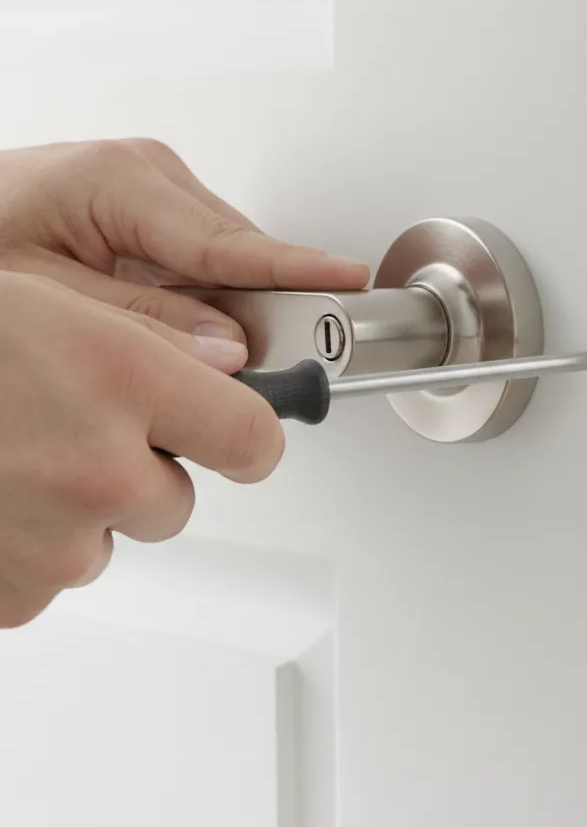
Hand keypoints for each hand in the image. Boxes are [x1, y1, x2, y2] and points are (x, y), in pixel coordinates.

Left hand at [0, 138, 369, 344]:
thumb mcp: (40, 297)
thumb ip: (139, 323)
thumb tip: (225, 349)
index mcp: (119, 181)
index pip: (230, 243)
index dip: (297, 271)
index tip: (347, 283)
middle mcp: (148, 177)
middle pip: (241, 256)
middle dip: (264, 314)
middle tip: (269, 375)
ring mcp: (155, 192)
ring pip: (230, 262)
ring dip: (232, 312)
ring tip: (208, 361)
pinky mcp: (155, 213)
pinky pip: (208, 261)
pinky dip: (209, 302)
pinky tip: (188, 333)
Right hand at [0, 272, 287, 627]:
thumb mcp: (55, 301)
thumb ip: (154, 340)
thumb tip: (229, 364)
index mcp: (125, 380)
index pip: (254, 440)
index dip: (248, 437)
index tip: (240, 433)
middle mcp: (99, 467)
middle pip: (177, 503)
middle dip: (143, 473)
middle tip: (76, 429)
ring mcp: (51, 541)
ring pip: (109, 543)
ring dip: (80, 512)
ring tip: (13, 456)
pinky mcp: (6, 593)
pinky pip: (48, 579)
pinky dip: (28, 549)